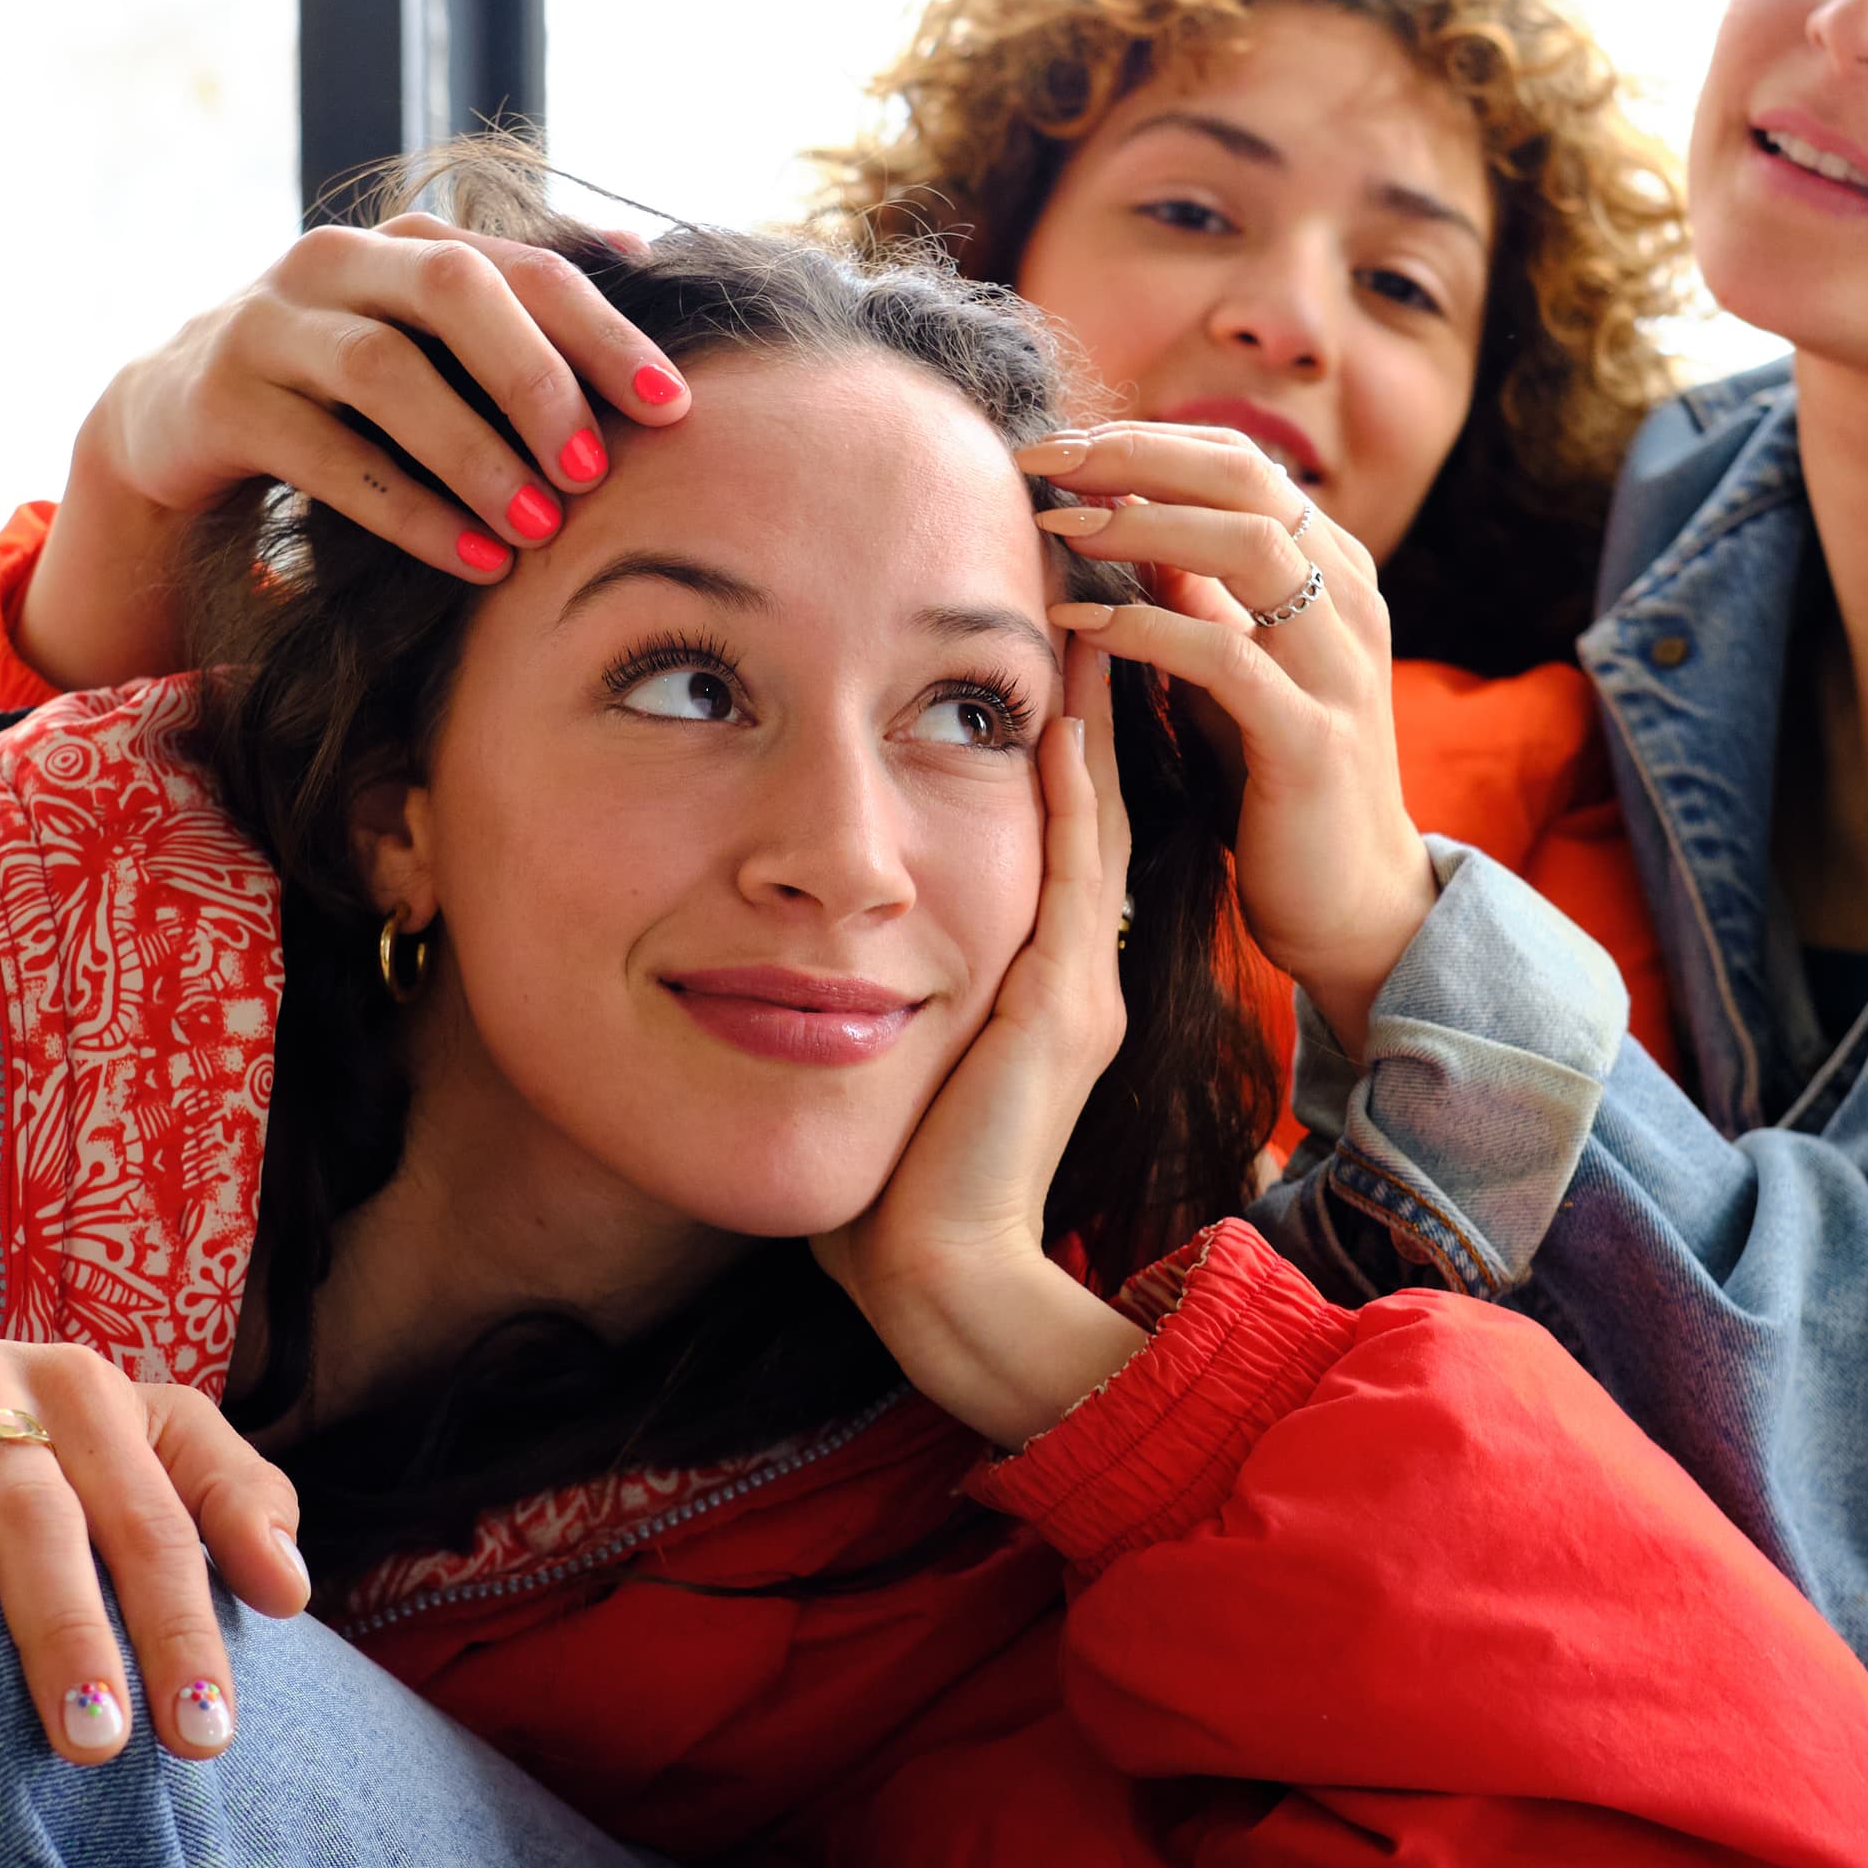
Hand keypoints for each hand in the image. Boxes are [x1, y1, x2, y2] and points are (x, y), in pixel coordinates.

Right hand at [0, 1329, 311, 1762]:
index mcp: (81, 1387)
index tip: (208, 1737)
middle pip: (31, 1513)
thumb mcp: (132, 1434)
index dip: (183, 1623)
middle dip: (66, 1631)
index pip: (150, 1514)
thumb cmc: (25, 1430)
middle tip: (94, 1747)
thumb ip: (222, 1493)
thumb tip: (293, 1587)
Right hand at [21, 214, 694, 687]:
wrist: (178, 417)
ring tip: (539, 528)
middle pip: (455, 291)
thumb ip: (519, 312)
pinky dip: (408, 510)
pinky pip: (326, 454)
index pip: (527, 266)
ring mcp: (270, 322)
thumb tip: (652, 259)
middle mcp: (337, 260)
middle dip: (537, 380)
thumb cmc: (344, 387)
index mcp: (409, 242)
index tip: (674, 407)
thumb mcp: (430, 343)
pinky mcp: (222, 397)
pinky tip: (472, 560)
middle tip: (598, 470)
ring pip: (385, 369)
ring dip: (474, 455)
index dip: (605, 331)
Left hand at [812, 633, 1150, 1448]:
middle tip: (1074, 589)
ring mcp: (1074, 987)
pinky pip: (1074, 870)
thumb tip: (776, 933)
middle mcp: (1067, 973)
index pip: (1041, 830)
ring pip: (1090, 818)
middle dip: (1079, 698)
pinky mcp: (1063, 1008)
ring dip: (1088, 714)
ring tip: (1084, 610)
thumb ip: (852, 987)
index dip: (1039, 735)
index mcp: (1029, 981)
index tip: (1016, 644)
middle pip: (1082, 802)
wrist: (928, 1278)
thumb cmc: (878, 1184)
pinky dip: (1069, 788)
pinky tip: (1059, 712)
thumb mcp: (868, 1052)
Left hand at [1018, 423, 1437, 1050]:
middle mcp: (1351, 604)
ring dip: (1140, 522)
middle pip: (1248, 476)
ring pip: (1249, 545)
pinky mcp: (1312, 738)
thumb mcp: (1236, 670)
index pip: (1243, 461)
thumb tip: (1132, 515)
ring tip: (1057, 524)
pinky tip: (1080, 622)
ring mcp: (1340, 668)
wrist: (1352, 903)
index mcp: (1336, 574)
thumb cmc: (1281, 782)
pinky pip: (1223, 655)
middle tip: (1044, 456)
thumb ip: (1200, 596)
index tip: (1061, 443)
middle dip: (1136, 453)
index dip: (1149, 438)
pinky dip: (1145, 626)